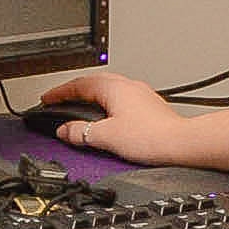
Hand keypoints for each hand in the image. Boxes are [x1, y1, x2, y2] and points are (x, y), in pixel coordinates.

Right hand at [27, 70, 204, 164]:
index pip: (78, 85)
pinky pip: (119, 100)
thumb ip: (80, 132)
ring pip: (107, 90)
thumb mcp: (105, 136)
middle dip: (73, 92)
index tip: (46, 99)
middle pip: (93, 83)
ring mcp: (140, 95)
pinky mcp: (148, 107)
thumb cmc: (151, 137)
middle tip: (60, 101)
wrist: (181, 144)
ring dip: (90, 97)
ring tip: (79, 110)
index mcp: (113, 88)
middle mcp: (128, 86)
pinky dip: (105, 106)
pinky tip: (106, 119)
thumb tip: (64, 131)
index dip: (59, 92)